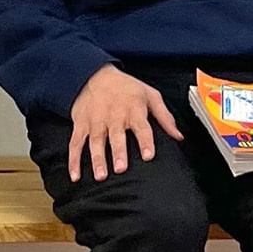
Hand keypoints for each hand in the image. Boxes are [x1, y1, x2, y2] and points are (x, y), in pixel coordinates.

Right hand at [68, 66, 182, 181]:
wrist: (95, 75)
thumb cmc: (126, 88)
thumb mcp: (150, 95)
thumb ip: (164, 116)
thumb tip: (178, 136)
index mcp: (133, 109)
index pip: (141, 127)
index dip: (145, 141)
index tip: (148, 156)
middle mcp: (114, 116)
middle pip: (116, 135)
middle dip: (118, 152)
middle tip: (121, 168)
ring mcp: (95, 121)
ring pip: (95, 141)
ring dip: (98, 159)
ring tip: (100, 176)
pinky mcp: (81, 125)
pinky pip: (76, 144)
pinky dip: (74, 160)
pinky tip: (75, 175)